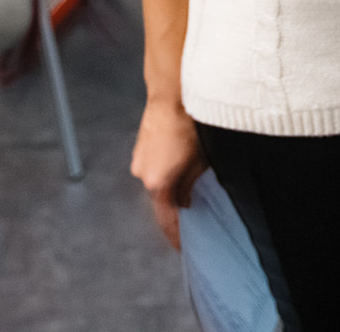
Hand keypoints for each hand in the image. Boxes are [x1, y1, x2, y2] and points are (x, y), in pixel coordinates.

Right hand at [131, 98, 206, 249]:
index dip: (175, 234)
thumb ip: (190, 186)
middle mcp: (142, 175)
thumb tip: (186, 202)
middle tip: (190, 213)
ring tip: (187, 184)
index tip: (181, 246)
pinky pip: (152, 167)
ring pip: (156, 182)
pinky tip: (178, 163)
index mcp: (157, 184)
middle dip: (174, 206)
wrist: (173, 94)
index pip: (166, 218)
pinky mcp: (140, 147)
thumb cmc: (189, 125)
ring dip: (169, 185)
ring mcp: (138, 160)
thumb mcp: (200, 162)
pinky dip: (164, 170)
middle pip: (159, 200)